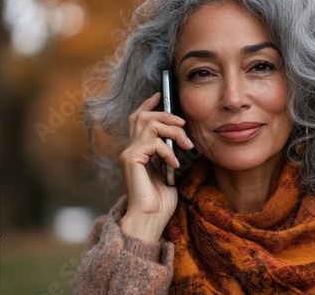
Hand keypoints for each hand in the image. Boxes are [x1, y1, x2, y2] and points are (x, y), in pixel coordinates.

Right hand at [119, 92, 193, 242]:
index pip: (138, 119)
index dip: (149, 104)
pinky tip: (175, 164)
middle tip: (183, 123)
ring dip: (172, 131)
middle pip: (142, 115)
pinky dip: (168, 150)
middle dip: (165, 114)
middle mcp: (130, 149)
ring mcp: (128, 153)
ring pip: (149, 124)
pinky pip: (153, 142)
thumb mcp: (170, 170)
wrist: (150, 218)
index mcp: (138, 150)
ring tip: (186, 145)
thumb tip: (183, 137)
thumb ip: (170, 153)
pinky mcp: (131, 159)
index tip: (162, 95)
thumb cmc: (161, 199)